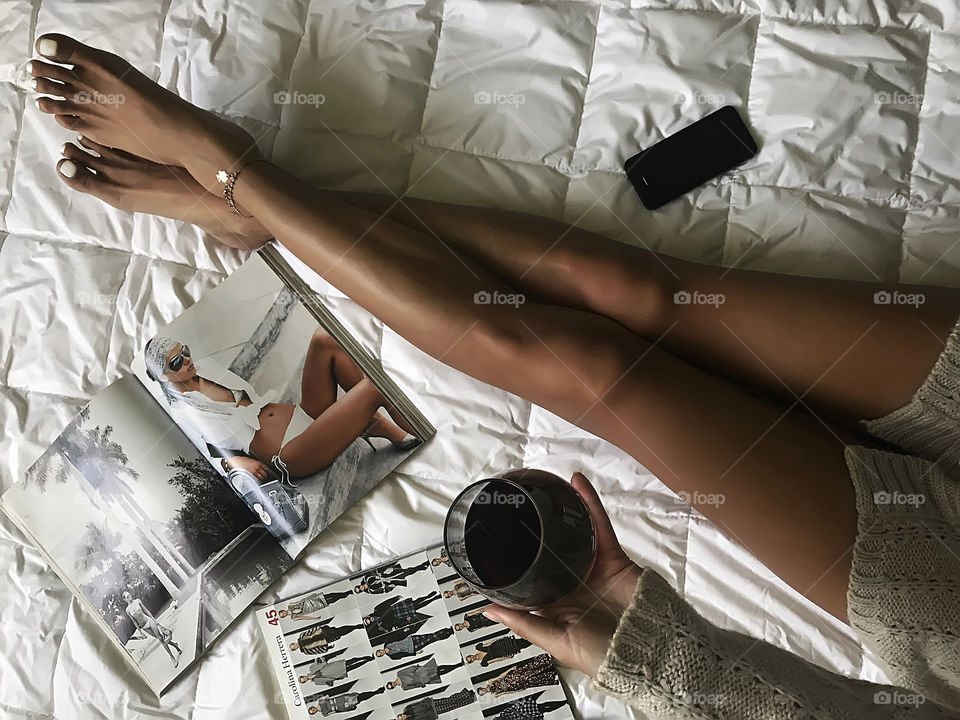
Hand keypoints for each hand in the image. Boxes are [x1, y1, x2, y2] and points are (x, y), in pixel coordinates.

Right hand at [222, 456, 268, 480]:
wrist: (234, 461)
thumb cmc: (241, 460)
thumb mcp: (251, 460)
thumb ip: (257, 464)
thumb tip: (260, 467)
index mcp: (258, 463)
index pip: (267, 469)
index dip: (268, 472)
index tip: (268, 473)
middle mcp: (257, 468)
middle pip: (265, 474)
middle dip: (264, 476)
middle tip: (262, 477)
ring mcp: (253, 473)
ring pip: (261, 478)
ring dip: (260, 479)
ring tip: (258, 479)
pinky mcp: (249, 476)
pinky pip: (255, 481)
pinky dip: (256, 482)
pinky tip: (255, 481)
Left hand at [483, 472, 642, 677]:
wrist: (648, 650)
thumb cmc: (604, 655)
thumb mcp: (558, 642)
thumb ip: (525, 623)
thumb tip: (489, 610)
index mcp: (557, 604)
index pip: (532, 578)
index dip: (517, 560)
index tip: (496, 542)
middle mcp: (573, 582)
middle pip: (551, 550)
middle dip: (537, 530)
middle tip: (517, 505)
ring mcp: (592, 566)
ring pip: (573, 532)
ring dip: (562, 510)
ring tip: (543, 487)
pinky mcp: (612, 555)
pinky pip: (599, 525)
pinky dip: (589, 503)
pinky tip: (577, 483)